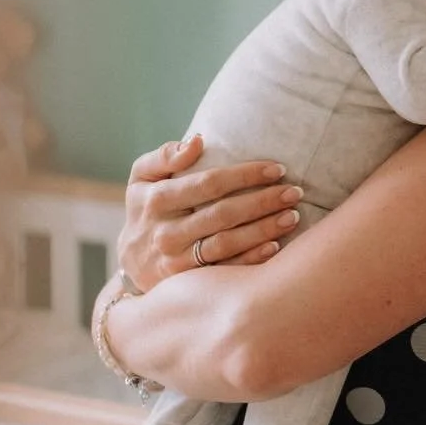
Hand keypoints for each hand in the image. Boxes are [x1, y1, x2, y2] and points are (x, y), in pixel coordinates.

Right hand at [120, 136, 302, 287]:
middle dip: (263, 201)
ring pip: (226, 244)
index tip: (277, 169)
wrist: (131, 260)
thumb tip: (197, 141)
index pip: (208, 184)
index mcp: (155, 200)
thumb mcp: (142, 178)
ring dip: (263, 230)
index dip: (245, 175)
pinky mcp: (187, 283)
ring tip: (293, 216)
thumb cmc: (147, 207)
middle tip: (294, 192)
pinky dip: (251, 258)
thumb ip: (164, 156)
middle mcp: (164, 232)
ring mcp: (175, 261)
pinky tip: (276, 246)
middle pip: (222, 215)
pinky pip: (224, 270)